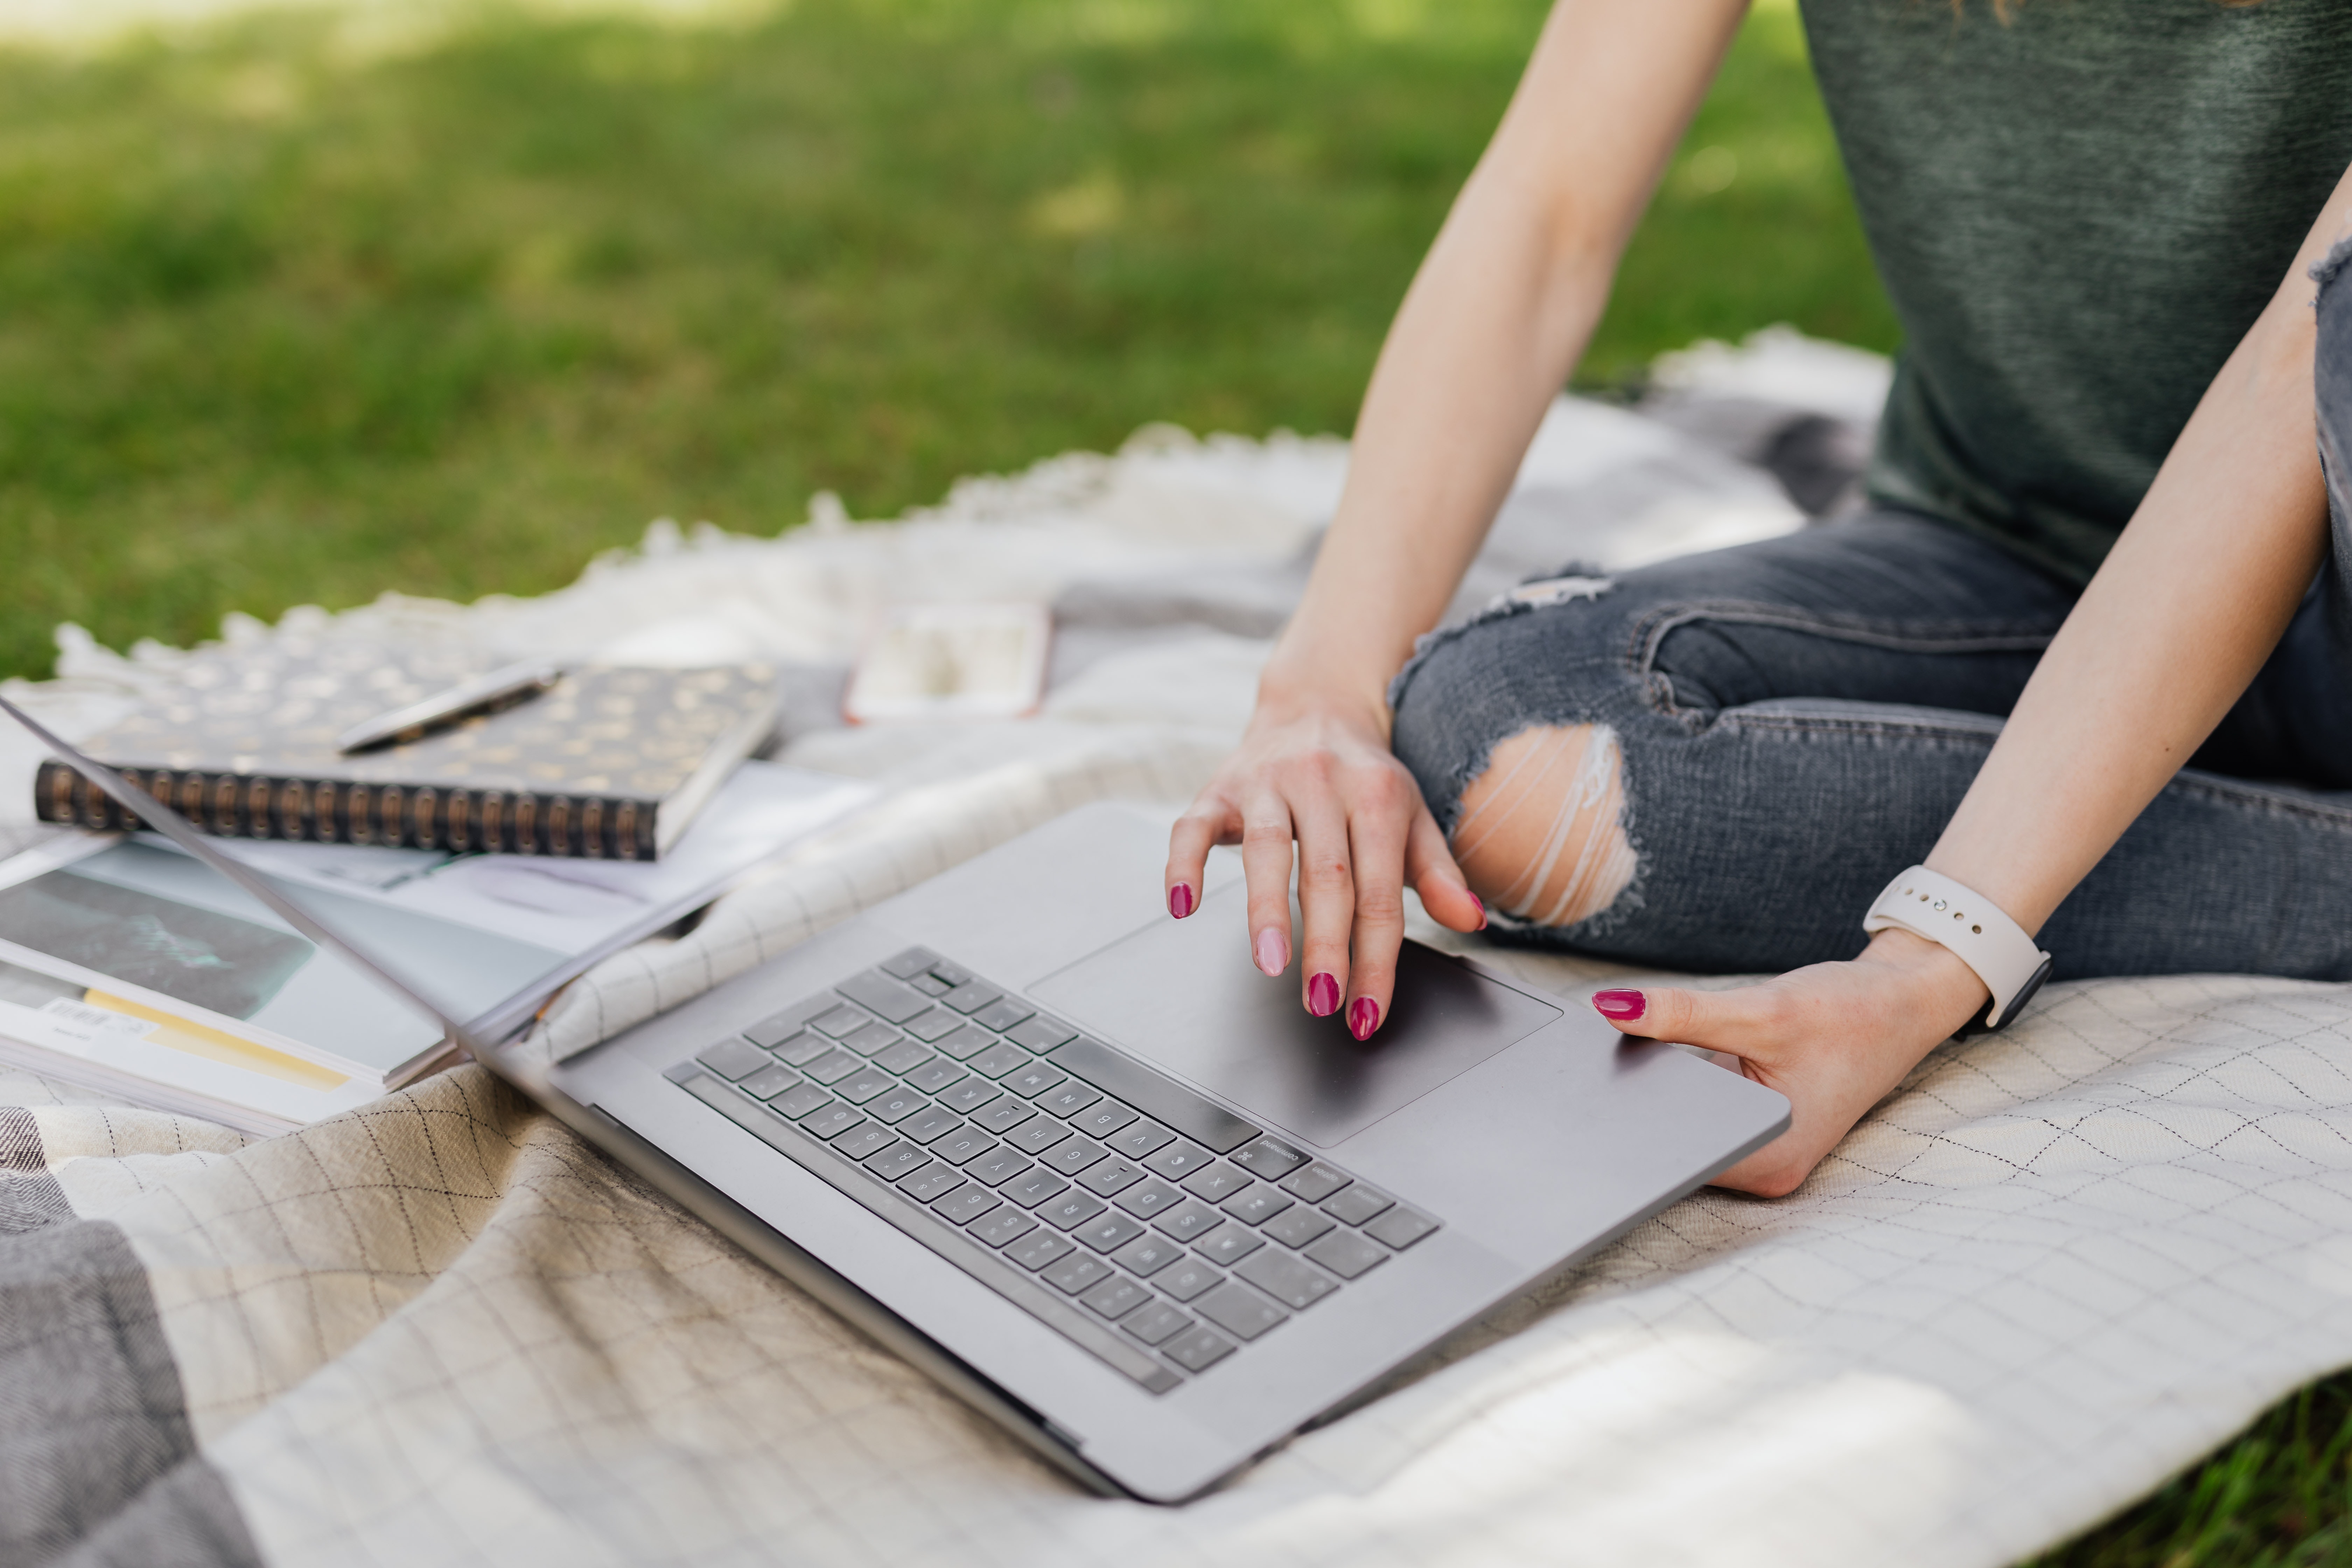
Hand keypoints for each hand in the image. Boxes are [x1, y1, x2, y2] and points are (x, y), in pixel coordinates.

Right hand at [1165, 690, 1487, 1037]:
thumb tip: (1472, 920)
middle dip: (1326, 944)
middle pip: (1327, 875)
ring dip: (1266, 910)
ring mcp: (1267, 784)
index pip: (1380, 892)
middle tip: (1325, 1001)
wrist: (1317, 705)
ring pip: (1266, 848)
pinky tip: (1183, 906)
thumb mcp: (1412, 818)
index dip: (1375, 957)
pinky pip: (1194, 827)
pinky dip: (1184, 865)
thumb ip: (1439, 873)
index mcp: (1377, 797)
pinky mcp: (1220, 788)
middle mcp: (1323, 784)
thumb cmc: (1366, 779)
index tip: (1367, 1011)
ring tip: (1271, 965)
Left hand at [1589, 930, 1991, 1196]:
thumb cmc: (1853, 1013)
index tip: (1584, 1091)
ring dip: (1656, 1091)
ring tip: (1637, 1049)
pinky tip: (1667, 1053)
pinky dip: (1679, 1084)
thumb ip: (1681, 1014)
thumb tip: (1609, 1007)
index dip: (1625, 1120)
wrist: (1902, 1002)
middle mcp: (1764, 1170)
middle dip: (1638, 1102)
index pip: (1673, 1155)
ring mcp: (1759, 1151)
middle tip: (1597, 1058)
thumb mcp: (1762, 1009)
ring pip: (1682, 1128)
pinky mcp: (1755, 1125)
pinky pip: (1699, 1112)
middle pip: (1674, 1145)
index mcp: (1769, 1161)